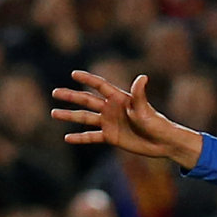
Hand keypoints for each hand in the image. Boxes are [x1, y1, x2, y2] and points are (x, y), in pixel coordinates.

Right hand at [51, 69, 199, 164]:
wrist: (163, 142)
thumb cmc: (156, 123)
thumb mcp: (145, 110)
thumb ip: (139, 95)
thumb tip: (142, 76)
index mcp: (119, 98)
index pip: (100, 86)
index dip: (87, 79)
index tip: (73, 74)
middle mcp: (112, 109)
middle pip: (87, 100)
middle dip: (71, 96)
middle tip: (55, 92)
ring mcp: (109, 123)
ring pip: (85, 117)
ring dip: (70, 115)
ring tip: (54, 113)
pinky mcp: (110, 137)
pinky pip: (91, 136)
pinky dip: (80, 137)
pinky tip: (67, 138)